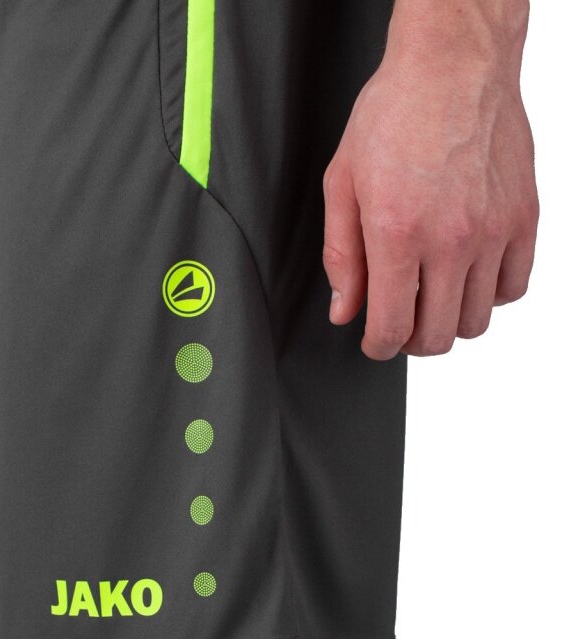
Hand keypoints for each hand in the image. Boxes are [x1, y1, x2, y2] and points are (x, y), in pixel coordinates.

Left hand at [322, 51, 537, 359]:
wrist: (452, 65)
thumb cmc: (393, 115)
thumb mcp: (342, 185)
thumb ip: (342, 258)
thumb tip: (344, 311)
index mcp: (397, 233)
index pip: (392, 327)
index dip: (379, 347)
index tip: (375, 343)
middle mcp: (450, 239)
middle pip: (437, 336)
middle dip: (410, 342)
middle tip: (399, 324)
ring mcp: (493, 231)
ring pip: (476, 320)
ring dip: (448, 321)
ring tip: (430, 296)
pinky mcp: (523, 218)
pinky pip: (514, 287)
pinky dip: (489, 294)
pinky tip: (467, 275)